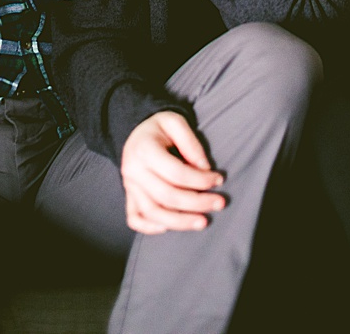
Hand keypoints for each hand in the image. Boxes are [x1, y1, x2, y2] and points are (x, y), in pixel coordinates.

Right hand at [119, 111, 225, 234]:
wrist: (135, 132)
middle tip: (220, 203)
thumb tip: (204, 168)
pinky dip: (150, 227)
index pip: (176, 173)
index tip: (219, 179)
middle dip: (197, 203)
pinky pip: (134, 218)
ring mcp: (129, 187)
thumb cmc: (159, 127)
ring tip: (202, 223)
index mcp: (144, 150)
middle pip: (167, 196)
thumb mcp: (175, 121)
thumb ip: (190, 143)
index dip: (201, 180)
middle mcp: (133, 172)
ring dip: (179, 221)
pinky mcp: (129, 196)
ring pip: (153, 212)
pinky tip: (169, 227)